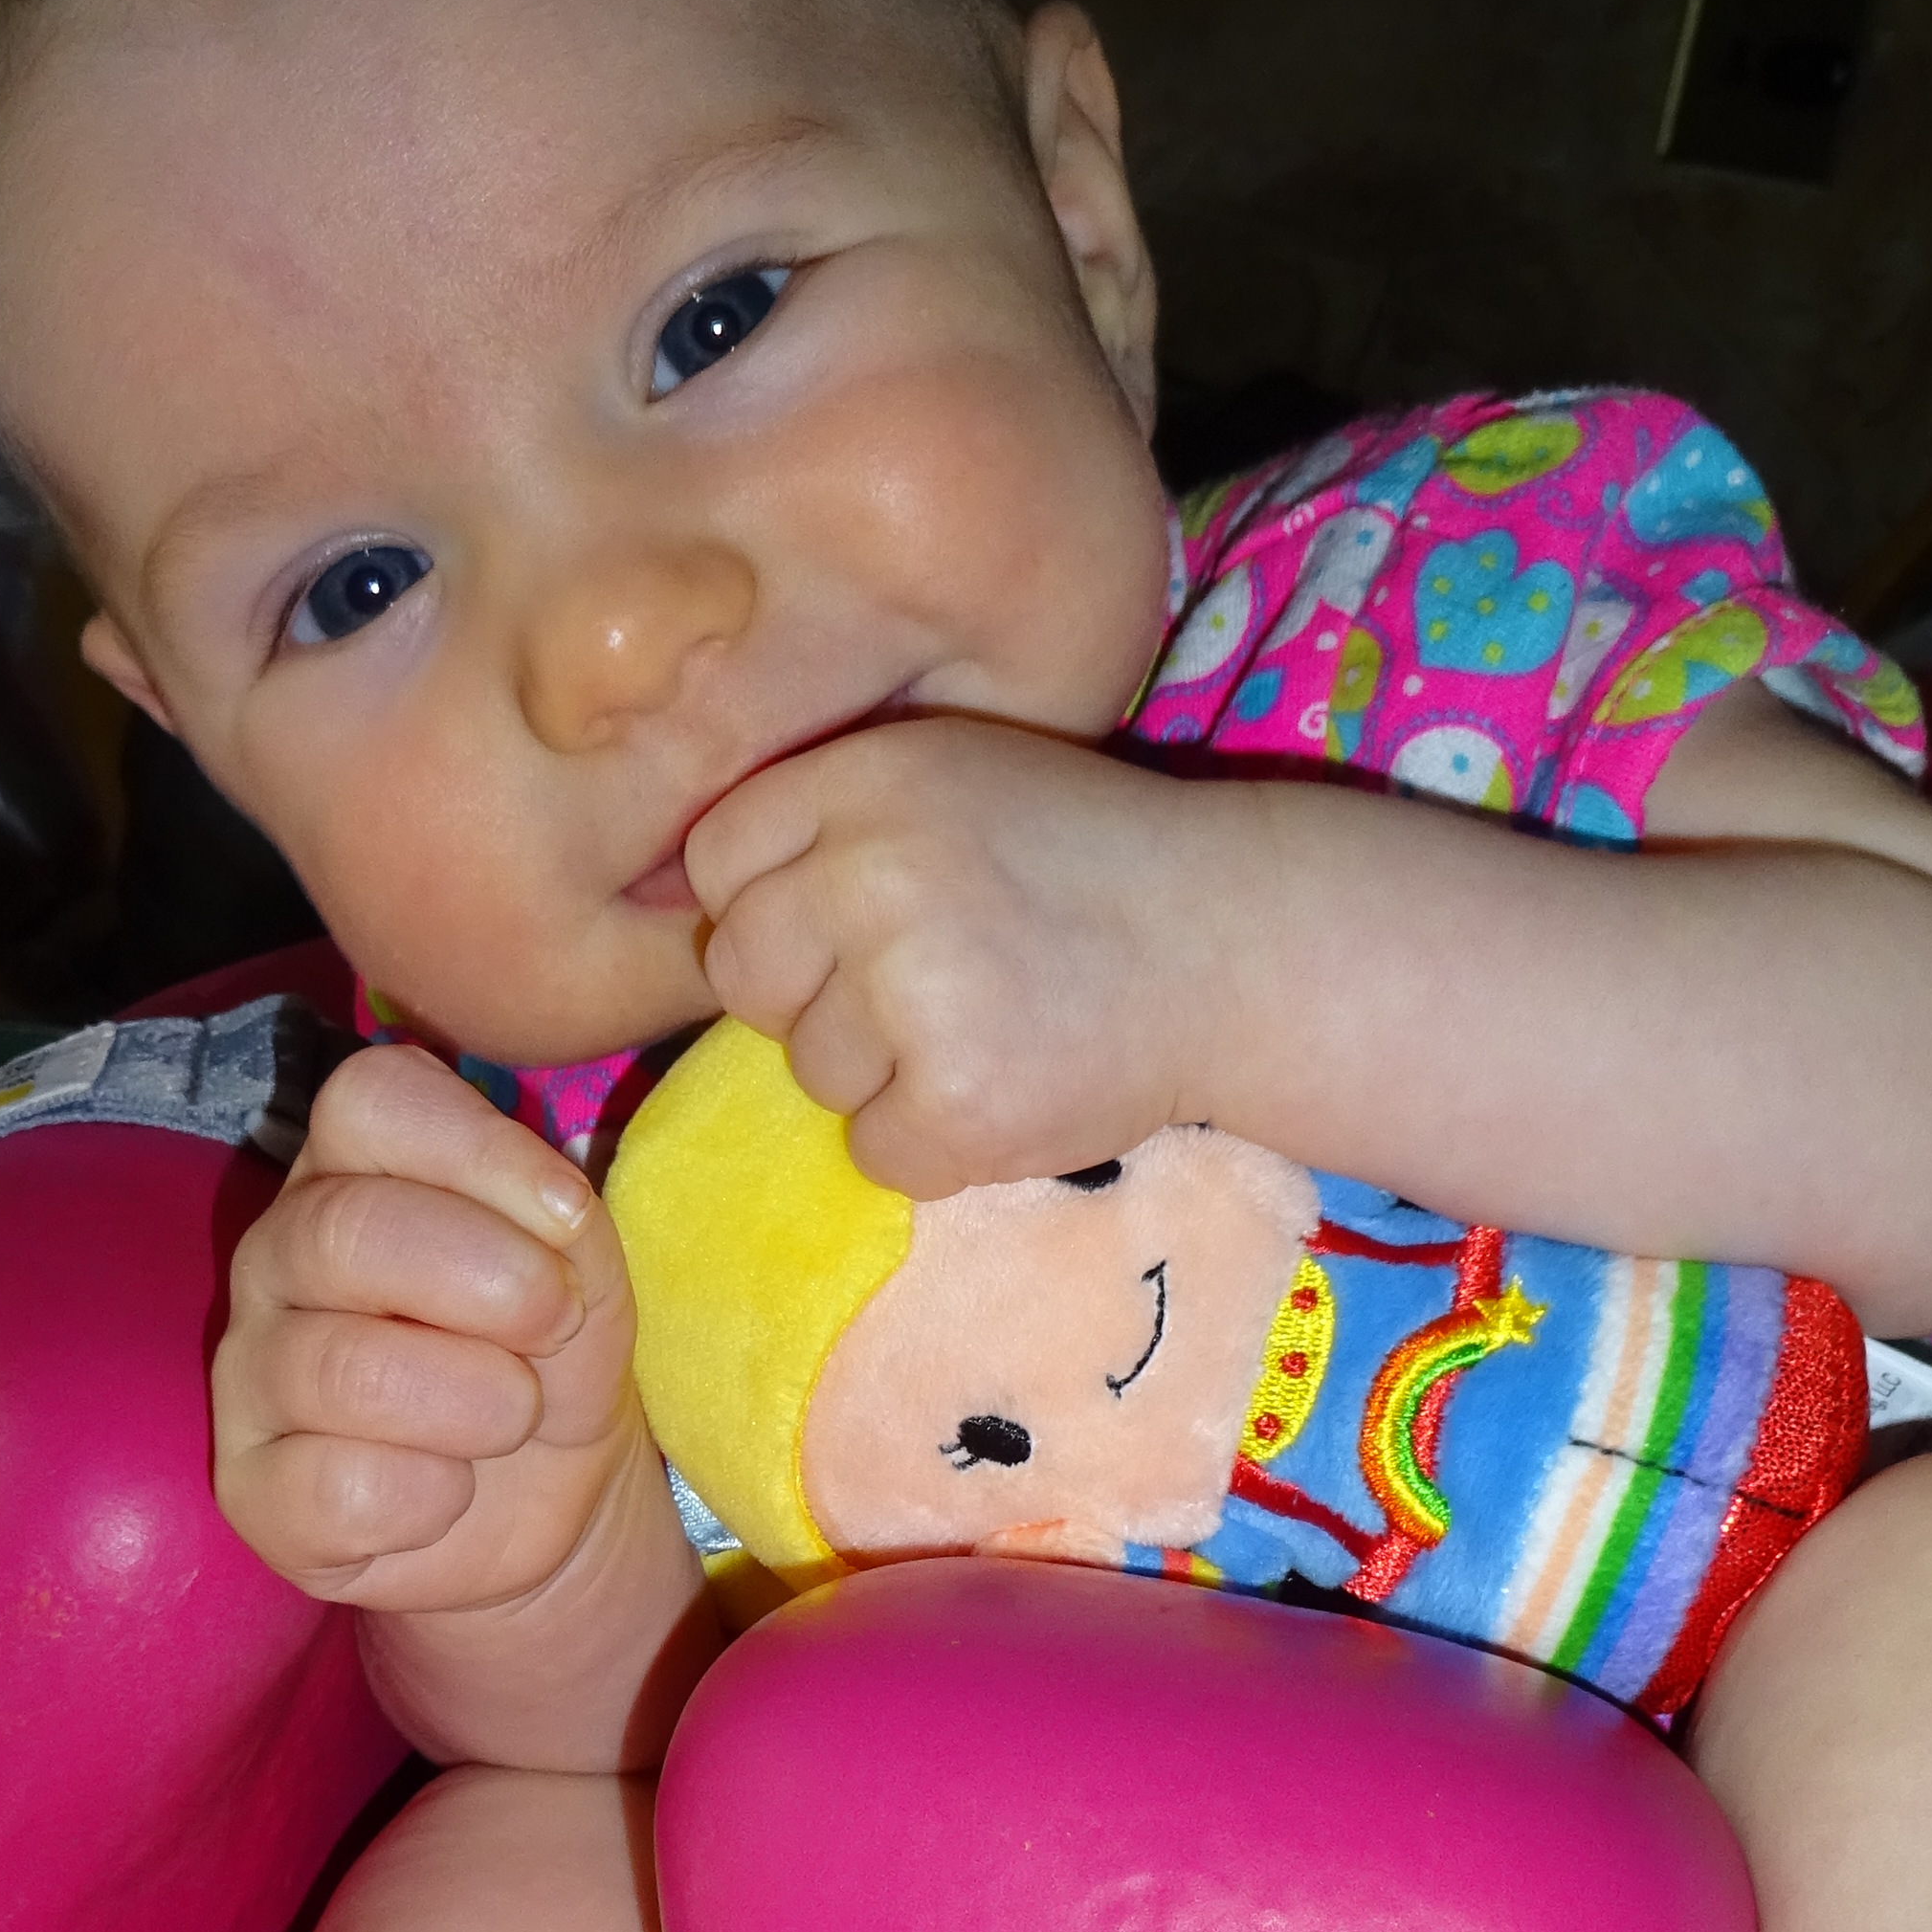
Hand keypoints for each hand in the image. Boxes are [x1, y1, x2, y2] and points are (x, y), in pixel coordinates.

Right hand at [213, 1043, 651, 1612]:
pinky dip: (431, 1499)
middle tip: (555, 1323)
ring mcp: (250, 1374)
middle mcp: (279, 1256)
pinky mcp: (251, 1492)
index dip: (479, 1148)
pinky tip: (452, 1492)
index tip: (570, 1215)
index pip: (368, 1098)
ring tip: (514, 1417)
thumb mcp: (588, 1279)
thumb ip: (569, 1228)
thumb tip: (554, 1218)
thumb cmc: (551, 1362)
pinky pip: (335, 1489)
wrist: (552, 1507)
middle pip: (343, 1228)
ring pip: (340, 1368)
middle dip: (488, 1279)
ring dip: (475, 1399)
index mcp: (353, 1171)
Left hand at [686, 718, 1207, 1193]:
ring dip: (881, 1072)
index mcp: (865, 781)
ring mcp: (915, 994)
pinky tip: (1006, 1084)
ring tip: (986, 1025)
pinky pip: (871, 1151)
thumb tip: (693, 911)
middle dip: (813, 994)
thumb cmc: (1088, 861)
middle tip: (925, 983)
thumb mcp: (952, 782)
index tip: (852, 919)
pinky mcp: (957, 1103)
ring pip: (808, 1071)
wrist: (1239, 946)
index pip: (718, 863)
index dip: (774, 904)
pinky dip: (931, 1141)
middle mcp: (875, 877)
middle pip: (742, 975)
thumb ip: (832, 822)